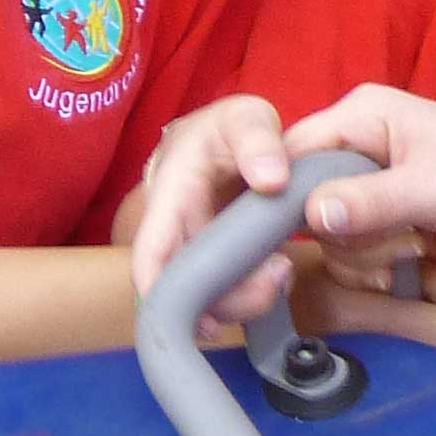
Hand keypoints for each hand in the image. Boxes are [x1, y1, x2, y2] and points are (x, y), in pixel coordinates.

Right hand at [126, 96, 296, 319]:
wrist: (230, 139)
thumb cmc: (230, 129)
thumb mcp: (245, 118)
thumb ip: (257, 140)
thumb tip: (272, 181)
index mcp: (173, 195)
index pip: (152, 250)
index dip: (159, 289)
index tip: (193, 317)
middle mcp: (178, 231)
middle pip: (185, 286)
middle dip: (229, 300)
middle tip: (279, 275)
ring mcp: (199, 250)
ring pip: (210, 295)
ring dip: (247, 299)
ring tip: (283, 273)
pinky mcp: (222, 261)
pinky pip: (231, 289)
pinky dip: (254, 293)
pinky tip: (277, 279)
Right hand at [269, 87, 435, 273]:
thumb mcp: (432, 189)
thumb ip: (367, 202)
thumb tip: (308, 214)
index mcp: (364, 117)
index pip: (294, 152)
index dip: (288, 193)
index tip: (306, 231)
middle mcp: (362, 147)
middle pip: (309, 200)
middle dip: (348, 233)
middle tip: (396, 243)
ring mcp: (376, 187)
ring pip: (332, 232)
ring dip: (368, 254)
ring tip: (415, 251)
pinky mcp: (391, 220)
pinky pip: (359, 249)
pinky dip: (379, 265)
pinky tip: (410, 267)